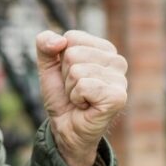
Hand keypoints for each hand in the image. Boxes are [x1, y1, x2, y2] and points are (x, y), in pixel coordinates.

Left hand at [35, 30, 127, 165]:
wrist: (65, 127)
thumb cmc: (62, 96)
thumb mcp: (48, 66)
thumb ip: (45, 44)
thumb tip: (59, 40)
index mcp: (105, 49)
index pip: (71, 38)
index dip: (61, 59)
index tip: (70, 76)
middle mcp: (117, 61)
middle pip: (72, 53)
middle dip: (65, 75)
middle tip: (75, 90)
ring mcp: (120, 79)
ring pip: (76, 71)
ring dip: (71, 89)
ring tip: (81, 99)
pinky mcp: (118, 97)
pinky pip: (83, 86)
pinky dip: (77, 98)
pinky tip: (86, 106)